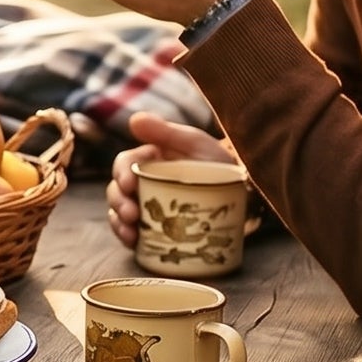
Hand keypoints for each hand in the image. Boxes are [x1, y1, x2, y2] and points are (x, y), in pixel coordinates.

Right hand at [107, 115, 236, 247]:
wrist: (243, 196)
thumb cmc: (219, 165)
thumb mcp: (196, 144)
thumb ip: (166, 131)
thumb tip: (133, 119)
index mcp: (149, 160)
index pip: (124, 164)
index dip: (121, 173)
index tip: (129, 185)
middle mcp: (143, 182)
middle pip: (118, 190)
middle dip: (119, 202)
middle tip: (131, 214)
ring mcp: (148, 206)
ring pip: (120, 213)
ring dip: (119, 223)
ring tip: (130, 232)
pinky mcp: (155, 228)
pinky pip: (133, 233)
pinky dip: (127, 237)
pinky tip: (132, 241)